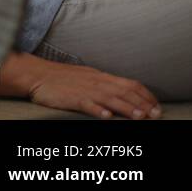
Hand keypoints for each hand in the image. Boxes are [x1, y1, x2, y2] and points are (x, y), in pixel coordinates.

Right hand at [26, 60, 162, 118]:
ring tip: (139, 117)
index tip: (156, 106)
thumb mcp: (86, 76)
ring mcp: (84, 90)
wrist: (35, 74)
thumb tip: (123, 92)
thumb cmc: (60, 77)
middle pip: (124, 92)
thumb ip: (104, 83)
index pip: (130, 84)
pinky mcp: (72, 97)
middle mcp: (96, 82)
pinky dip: (98, 110)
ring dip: (127, 108)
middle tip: (155, 115)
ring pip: (110, 99)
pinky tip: (106, 117)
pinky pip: (87, 104)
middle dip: (142, 104)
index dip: (146, 95)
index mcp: (100, 76)